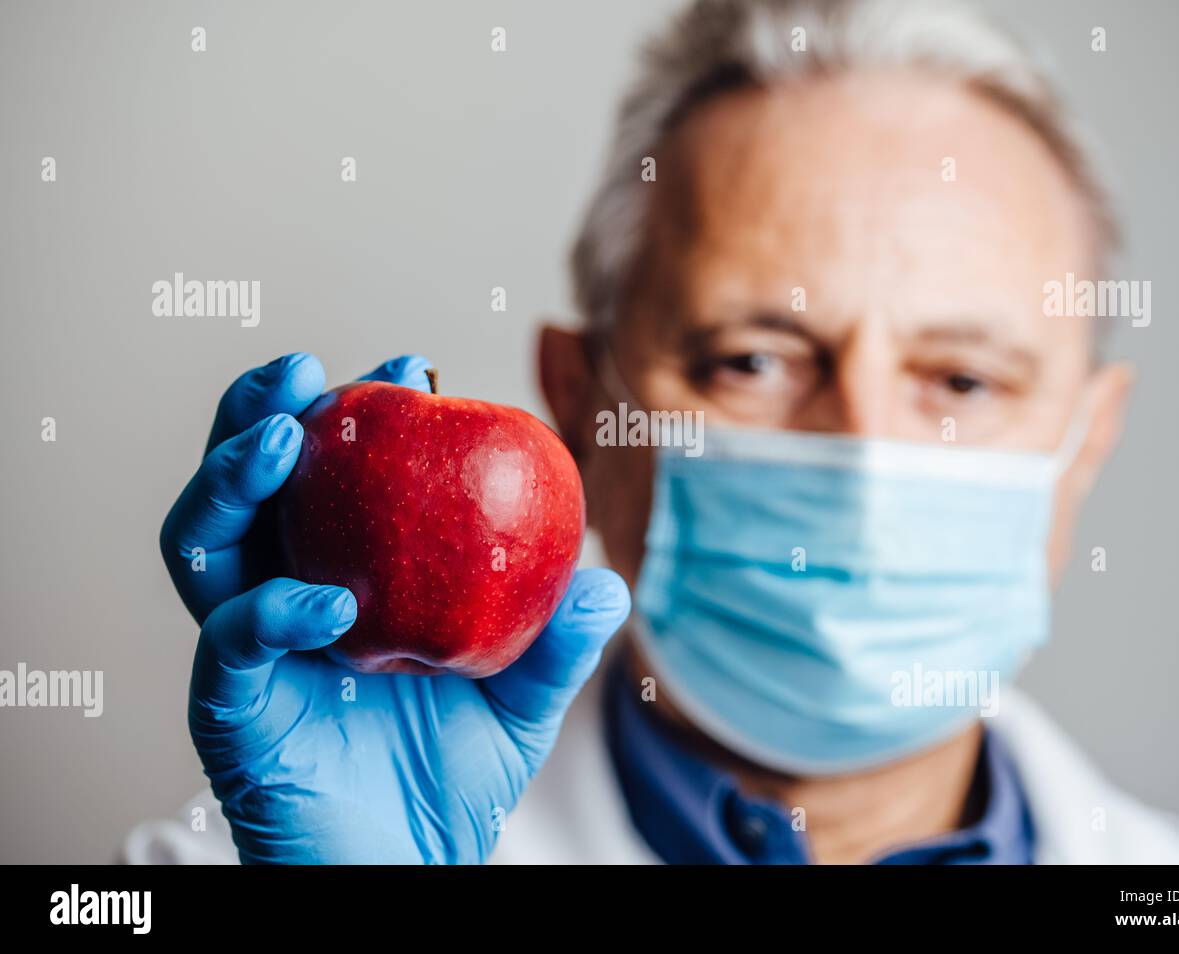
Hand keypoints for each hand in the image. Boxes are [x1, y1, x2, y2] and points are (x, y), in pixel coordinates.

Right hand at [161, 354, 629, 862]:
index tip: (411, 367)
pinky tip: (329, 600)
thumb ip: (555, 642)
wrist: (409, 870)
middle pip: (244, 490)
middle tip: (305, 373)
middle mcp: (280, 601)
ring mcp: (247, 652)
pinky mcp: (232, 709)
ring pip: (202, 545)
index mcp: (338, 578)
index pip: (330, 480)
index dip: (359, 416)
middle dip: (259, 416)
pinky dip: (273, 608)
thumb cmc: (449, 782)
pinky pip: (233, 642)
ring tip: (285, 437)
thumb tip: (608, 580)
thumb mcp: (520, 702)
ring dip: (233, 479)